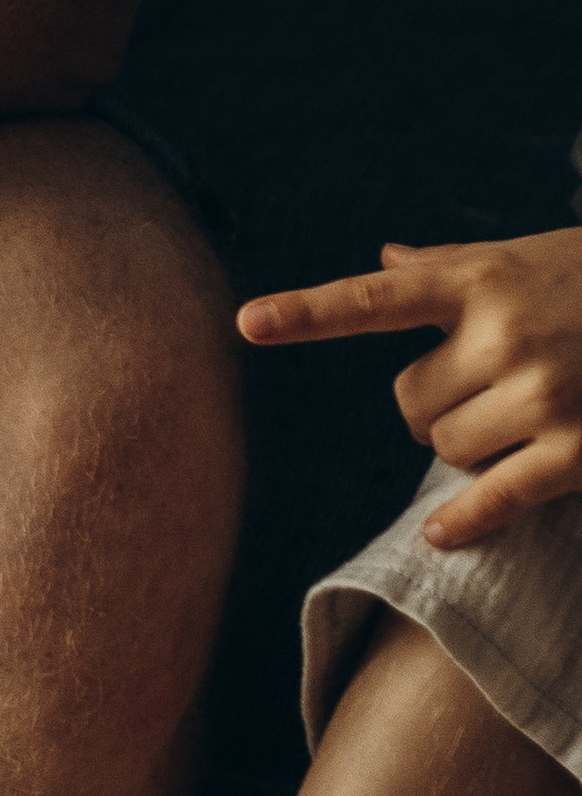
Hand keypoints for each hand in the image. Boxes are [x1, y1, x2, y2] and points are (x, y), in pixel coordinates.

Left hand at [239, 231, 581, 547]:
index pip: (374, 298)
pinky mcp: (578, 449)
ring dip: (464, 449)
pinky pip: (497, 496)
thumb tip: (387, 257)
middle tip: (480, 390)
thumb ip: (447, 270)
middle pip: (409, 403)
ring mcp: (543, 394)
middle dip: (432, 407)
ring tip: (519, 417)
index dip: (307, 312)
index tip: (246, 322)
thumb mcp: (517, 259)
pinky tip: (439, 538)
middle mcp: (502, 336)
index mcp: (476, 281)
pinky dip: (466, 521)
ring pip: (445, 451)